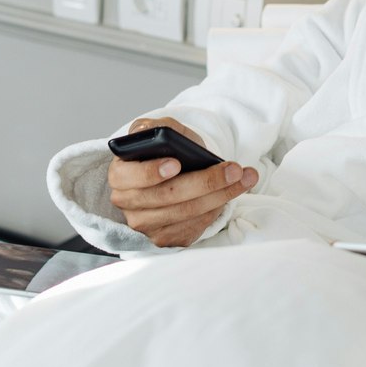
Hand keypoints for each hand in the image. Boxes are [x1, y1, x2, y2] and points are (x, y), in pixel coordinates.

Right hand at [106, 117, 257, 247]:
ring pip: (187, 213)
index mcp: (120, 175)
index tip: (176, 163)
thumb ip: (152, 128)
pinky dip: (216, 209)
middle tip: (234, 169)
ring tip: (245, 178)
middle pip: (169, 197)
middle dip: (206, 182)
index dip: (152, 172)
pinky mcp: (165, 239)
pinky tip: (230, 194)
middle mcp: (128, 204)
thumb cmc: (163, 152)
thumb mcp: (156, 133)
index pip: (130, 177)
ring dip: (221, 195)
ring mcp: (146, 226)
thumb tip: (148, 132)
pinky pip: (194, 226)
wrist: (171, 174)